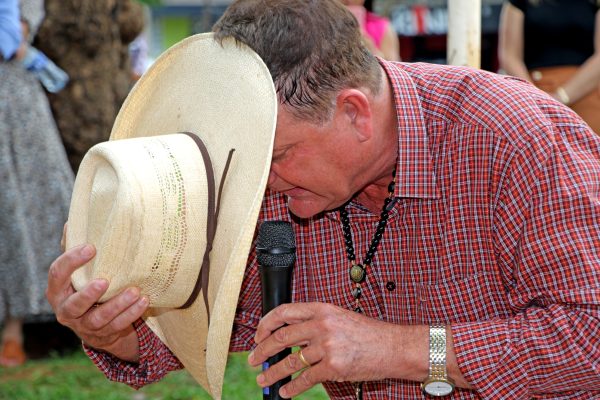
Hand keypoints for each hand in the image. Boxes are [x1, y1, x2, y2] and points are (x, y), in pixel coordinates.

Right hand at [47, 225, 148, 361]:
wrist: (96, 323)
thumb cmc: (86, 286)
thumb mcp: (79, 270)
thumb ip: (74, 248)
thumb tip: (73, 220)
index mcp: (57, 290)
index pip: (57, 274)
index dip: (71, 261)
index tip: (91, 247)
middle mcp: (66, 310)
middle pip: (73, 304)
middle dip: (88, 294)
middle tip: (105, 281)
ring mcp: (83, 325)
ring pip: (98, 319)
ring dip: (118, 305)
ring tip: (135, 291)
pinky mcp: (102, 334)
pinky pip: (117, 326)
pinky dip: (131, 314)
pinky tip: (143, 301)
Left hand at [248, 302, 399, 397]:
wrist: (393, 347)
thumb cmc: (369, 333)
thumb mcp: (340, 317)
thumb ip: (316, 323)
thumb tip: (290, 335)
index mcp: (321, 309)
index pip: (284, 312)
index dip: (265, 324)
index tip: (258, 335)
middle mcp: (322, 326)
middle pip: (281, 338)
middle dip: (262, 351)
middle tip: (253, 360)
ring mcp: (327, 347)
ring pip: (290, 361)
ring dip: (273, 373)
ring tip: (264, 379)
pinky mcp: (333, 367)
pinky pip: (305, 378)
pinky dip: (292, 387)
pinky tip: (285, 391)